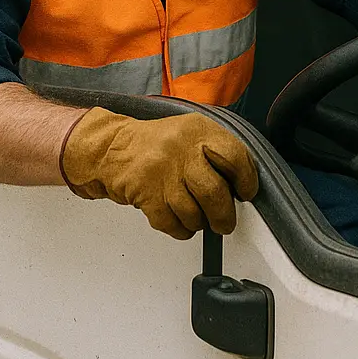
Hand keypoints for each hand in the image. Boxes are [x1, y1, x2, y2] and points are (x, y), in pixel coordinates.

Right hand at [60, 109, 258, 239]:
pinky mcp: (145, 194)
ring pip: (193, 214)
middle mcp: (180, 149)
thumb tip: (242, 184)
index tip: (245, 191)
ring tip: (194, 213)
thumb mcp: (189, 132)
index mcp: (197, 130)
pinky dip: (179, 228)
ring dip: (198, 222)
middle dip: (223, 215)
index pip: (233, 156)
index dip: (246, 179)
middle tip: (224, 221)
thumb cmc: (157, 145)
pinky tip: (176, 216)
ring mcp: (161, 172)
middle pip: (214, 192)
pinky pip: (172, 225)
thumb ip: (216, 152)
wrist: (111, 147)